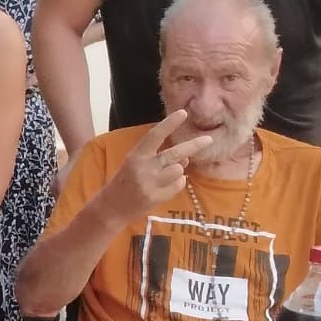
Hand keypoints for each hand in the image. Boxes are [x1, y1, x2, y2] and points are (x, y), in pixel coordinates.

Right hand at [95, 110, 211, 223]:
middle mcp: (143, 168)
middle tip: (209, 139)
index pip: (154, 135)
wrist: (111, 208)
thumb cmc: (124, 181)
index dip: (169, 124)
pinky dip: (177, 183)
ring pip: (179, 170)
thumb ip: (156, 158)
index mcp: (135, 156)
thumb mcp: (134, 164)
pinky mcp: (157, 198)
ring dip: (178, 170)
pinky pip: (179, 184)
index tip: (183, 113)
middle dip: (194, 145)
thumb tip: (185, 158)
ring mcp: (151, 184)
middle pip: (175, 154)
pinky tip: (165, 186)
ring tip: (167, 175)